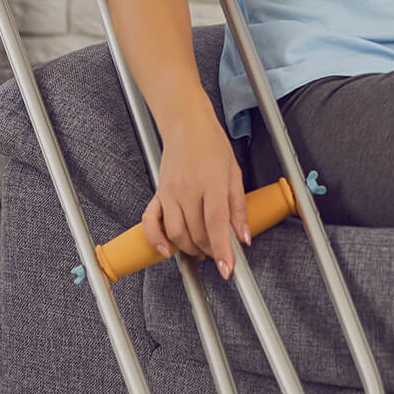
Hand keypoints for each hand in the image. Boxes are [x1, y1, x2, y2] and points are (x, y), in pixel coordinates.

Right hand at [146, 112, 249, 278]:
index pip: (216, 223)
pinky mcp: (158, 193)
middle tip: (219, 253)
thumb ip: (239, 207)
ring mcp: (170, 192)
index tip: (227, 269)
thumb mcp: (235, 173)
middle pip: (196, 232)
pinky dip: (156, 240)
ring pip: (176, 233)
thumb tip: (243, 237)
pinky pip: (150, 222)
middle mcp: (188, 189)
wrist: (186, 124)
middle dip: (210, 251)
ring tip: (202, 248)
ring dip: (190, 248)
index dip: (222, 249)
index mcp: (212, 182)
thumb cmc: (212, 145)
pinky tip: (166, 249)